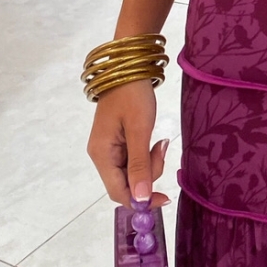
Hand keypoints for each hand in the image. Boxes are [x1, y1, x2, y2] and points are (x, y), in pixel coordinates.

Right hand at [86, 78, 170, 209]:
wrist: (129, 66)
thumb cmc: (133, 95)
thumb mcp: (139, 129)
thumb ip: (140, 165)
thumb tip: (141, 199)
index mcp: (101, 154)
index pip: (117, 192)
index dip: (140, 200)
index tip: (164, 198)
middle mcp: (101, 155)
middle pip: (126, 183)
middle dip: (148, 175)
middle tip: (161, 150)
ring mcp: (109, 148)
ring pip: (132, 172)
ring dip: (150, 163)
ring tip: (159, 142)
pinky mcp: (118, 142)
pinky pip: (133, 159)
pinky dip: (147, 155)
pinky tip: (154, 141)